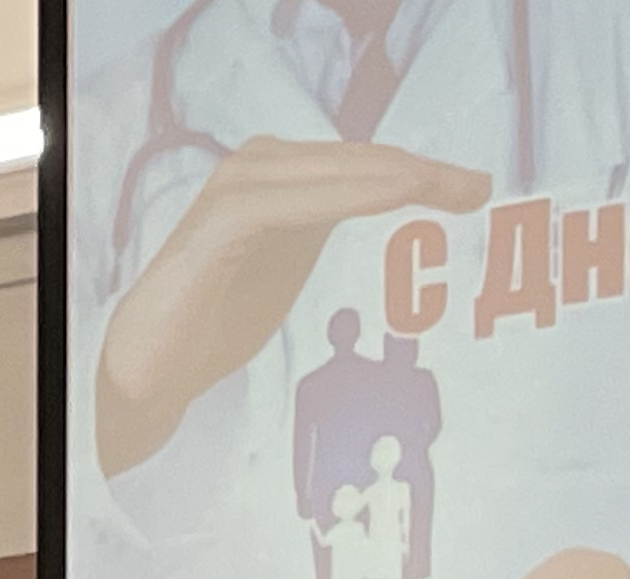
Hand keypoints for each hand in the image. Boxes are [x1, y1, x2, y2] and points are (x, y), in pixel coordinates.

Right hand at [96, 136, 495, 473]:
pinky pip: (293, 199)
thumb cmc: (216, 319)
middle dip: (420, 171)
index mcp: (279, 178)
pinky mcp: (220, 221)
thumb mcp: (287, 265)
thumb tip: (385, 215)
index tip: (473, 189)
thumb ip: (322, 228)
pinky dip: (346, 194)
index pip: (360, 165)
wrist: (151, 367)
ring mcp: (237, 190)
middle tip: (478, 187)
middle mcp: (259, 169)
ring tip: (447, 187)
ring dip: (395, 175)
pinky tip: (394, 196)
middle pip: (356, 161)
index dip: (419, 172)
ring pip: (332, 171)